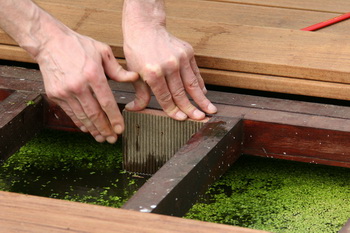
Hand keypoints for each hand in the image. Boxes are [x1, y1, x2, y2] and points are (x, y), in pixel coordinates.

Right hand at [37, 31, 137, 142]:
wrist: (49, 41)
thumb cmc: (79, 45)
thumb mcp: (102, 51)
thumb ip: (118, 69)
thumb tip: (134, 78)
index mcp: (93, 74)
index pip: (107, 102)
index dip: (115, 118)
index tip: (120, 130)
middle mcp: (78, 86)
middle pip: (94, 114)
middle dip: (105, 129)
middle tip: (113, 139)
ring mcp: (65, 91)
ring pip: (82, 116)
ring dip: (93, 129)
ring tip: (102, 138)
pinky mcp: (55, 94)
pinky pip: (70, 113)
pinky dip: (80, 123)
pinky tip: (88, 129)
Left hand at [122, 0, 216, 120]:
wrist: (145, 27)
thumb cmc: (137, 51)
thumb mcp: (134, 72)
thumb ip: (140, 93)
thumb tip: (135, 109)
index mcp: (153, 72)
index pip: (165, 97)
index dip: (173, 110)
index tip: (181, 119)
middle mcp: (168, 66)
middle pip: (181, 93)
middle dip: (191, 108)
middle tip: (200, 119)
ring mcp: (180, 58)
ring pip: (192, 84)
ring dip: (202, 99)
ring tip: (211, 110)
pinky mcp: (188, 52)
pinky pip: (195, 72)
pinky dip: (200, 84)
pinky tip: (204, 93)